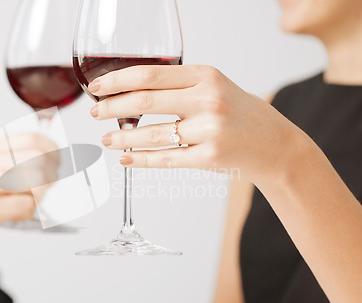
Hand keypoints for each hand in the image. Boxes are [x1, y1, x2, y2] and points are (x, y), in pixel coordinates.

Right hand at [0, 133, 57, 260]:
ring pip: (34, 179)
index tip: (56, 159)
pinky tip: (22, 212)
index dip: (50, 149)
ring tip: (35, 198)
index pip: (30, 139)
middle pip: (37, 156)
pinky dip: (31, 209)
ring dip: (42, 191)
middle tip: (51, 181)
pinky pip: (26, 205)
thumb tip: (37, 161)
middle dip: (52, 170)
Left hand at [89, 65, 311, 185]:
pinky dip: (141, 159)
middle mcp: (208, 99)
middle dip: (112, 107)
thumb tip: (131, 91)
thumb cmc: (240, 113)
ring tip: (106, 140)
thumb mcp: (215, 87)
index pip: (151, 74)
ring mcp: (209, 130)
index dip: (117, 80)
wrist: (275, 144)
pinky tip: (126, 159)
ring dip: (122, 138)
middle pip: (146, 100)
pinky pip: (166, 159)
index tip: (97, 87)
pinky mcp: (209, 157)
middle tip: (95, 113)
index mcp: (206, 76)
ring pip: (152, 133)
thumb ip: (180, 86)